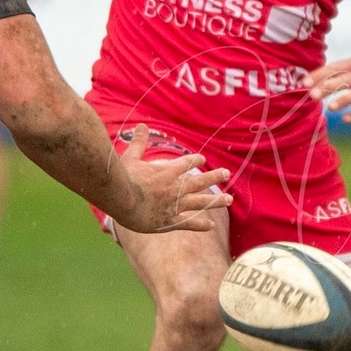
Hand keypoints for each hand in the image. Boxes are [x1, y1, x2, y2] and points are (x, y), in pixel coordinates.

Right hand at [111, 126, 230, 233]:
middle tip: (226, 173)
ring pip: (200, 202)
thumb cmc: (122, 178)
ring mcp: (174, 205)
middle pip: (199, 181)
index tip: (202, 160)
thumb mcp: (130, 156)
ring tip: (229, 199)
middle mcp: (174, 188)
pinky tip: (211, 225)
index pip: (186, 163)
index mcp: (167, 171)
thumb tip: (141, 125)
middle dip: (214, 176)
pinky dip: (200, 224)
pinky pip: (188, 223)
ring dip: (215, 200)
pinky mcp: (169, 221)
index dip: (194, 161)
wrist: (121, 199)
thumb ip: (139, 143)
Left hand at [306, 54, 350, 124]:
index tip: (304, 82)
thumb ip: (341, 70)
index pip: (337, 67)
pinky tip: (346, 119)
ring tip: (330, 107)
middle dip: (329, 87)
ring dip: (345, 99)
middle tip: (312, 95)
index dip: (320, 74)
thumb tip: (313, 80)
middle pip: (347, 79)